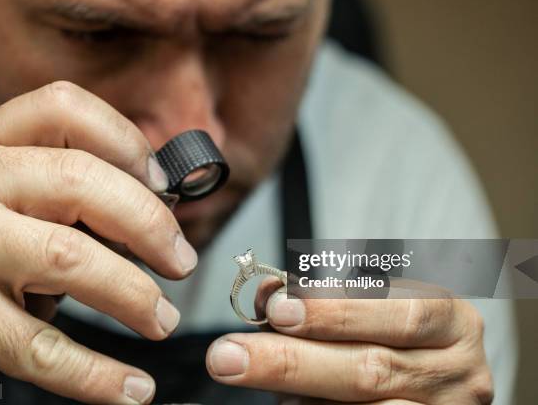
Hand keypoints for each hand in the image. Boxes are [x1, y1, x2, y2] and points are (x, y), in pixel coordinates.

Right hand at [0, 81, 197, 403]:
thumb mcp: (1, 199)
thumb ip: (65, 197)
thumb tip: (154, 214)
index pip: (64, 110)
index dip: (127, 141)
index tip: (163, 183)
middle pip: (79, 181)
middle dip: (149, 224)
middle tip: (180, 261)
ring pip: (68, 259)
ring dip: (133, 295)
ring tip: (160, 319)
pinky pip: (39, 346)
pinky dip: (96, 374)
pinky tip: (130, 388)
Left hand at [206, 277, 492, 403]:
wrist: (429, 376)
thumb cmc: (395, 332)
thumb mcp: (373, 305)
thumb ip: (325, 299)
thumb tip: (267, 293)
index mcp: (451, 322)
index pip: (401, 312)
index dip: (337, 312)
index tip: (276, 309)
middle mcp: (457, 372)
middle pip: (372, 369)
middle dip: (292, 360)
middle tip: (229, 354)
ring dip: (297, 395)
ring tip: (244, 375)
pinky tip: (284, 402)